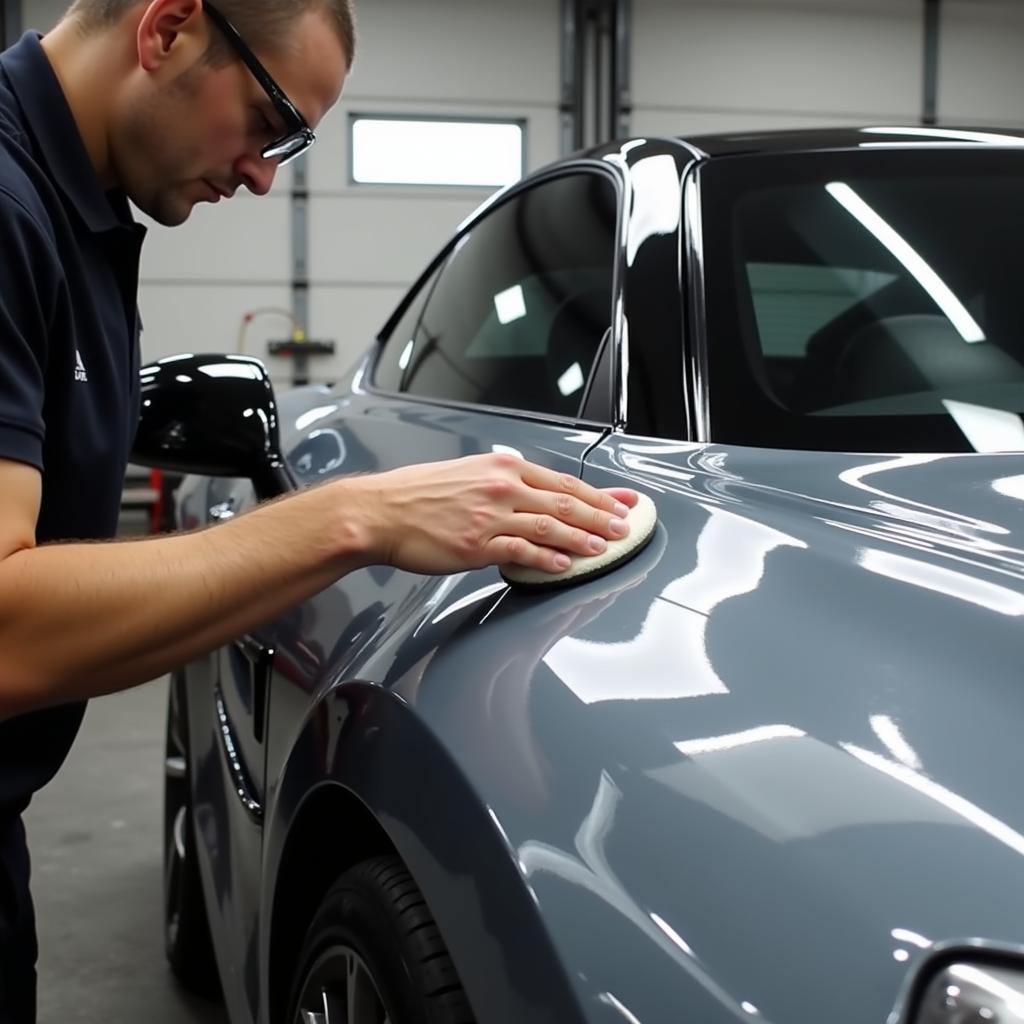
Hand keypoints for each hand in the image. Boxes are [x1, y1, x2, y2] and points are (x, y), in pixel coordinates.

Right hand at [354, 453, 637, 575]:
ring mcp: (490, 516)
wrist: (381, 511)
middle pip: (564, 501)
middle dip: (600, 516)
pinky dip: (547, 558)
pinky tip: (564, 564)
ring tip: (603, 548)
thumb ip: (500, 479)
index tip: (621, 502)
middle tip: (624, 527)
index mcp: (501, 466)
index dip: (597, 494)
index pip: (561, 481)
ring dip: (582, 538)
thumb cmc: (417, 495)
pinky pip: (522, 551)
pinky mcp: (477, 544)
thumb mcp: (466, 472)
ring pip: (549, 526)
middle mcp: (501, 487)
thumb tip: (528, 489)